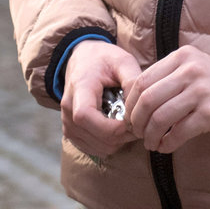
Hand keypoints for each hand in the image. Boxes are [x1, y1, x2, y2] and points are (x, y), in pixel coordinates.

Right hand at [60, 39, 141, 159]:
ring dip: (119, 141)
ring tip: (127, 122)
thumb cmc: (103, 59)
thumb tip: (142, 107)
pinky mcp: (71, 132)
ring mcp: (67, 123)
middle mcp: (68, 109)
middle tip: (138, 122)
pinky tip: (116, 127)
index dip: (113, 127)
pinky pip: (95, 149)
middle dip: (124, 135)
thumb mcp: (122, 61)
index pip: (86, 116)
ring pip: (99, 147)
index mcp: (79, 88)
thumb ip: (134, 80)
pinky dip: (111, 144)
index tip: (132, 120)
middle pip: (97, 137)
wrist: (82, 59)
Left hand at [124, 44, 209, 153]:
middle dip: (137, 120)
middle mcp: (190, 71)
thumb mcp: (193, 69)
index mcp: (181, 57)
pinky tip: (165, 147)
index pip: (143, 80)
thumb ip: (167, 78)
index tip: (129, 116)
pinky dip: (168, 143)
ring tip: (150, 143)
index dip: (131, 102)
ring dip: (150, 134)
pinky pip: (180, 131)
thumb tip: (135, 102)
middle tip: (136, 133)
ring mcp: (202, 91)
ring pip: (161, 117)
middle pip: (148, 99)